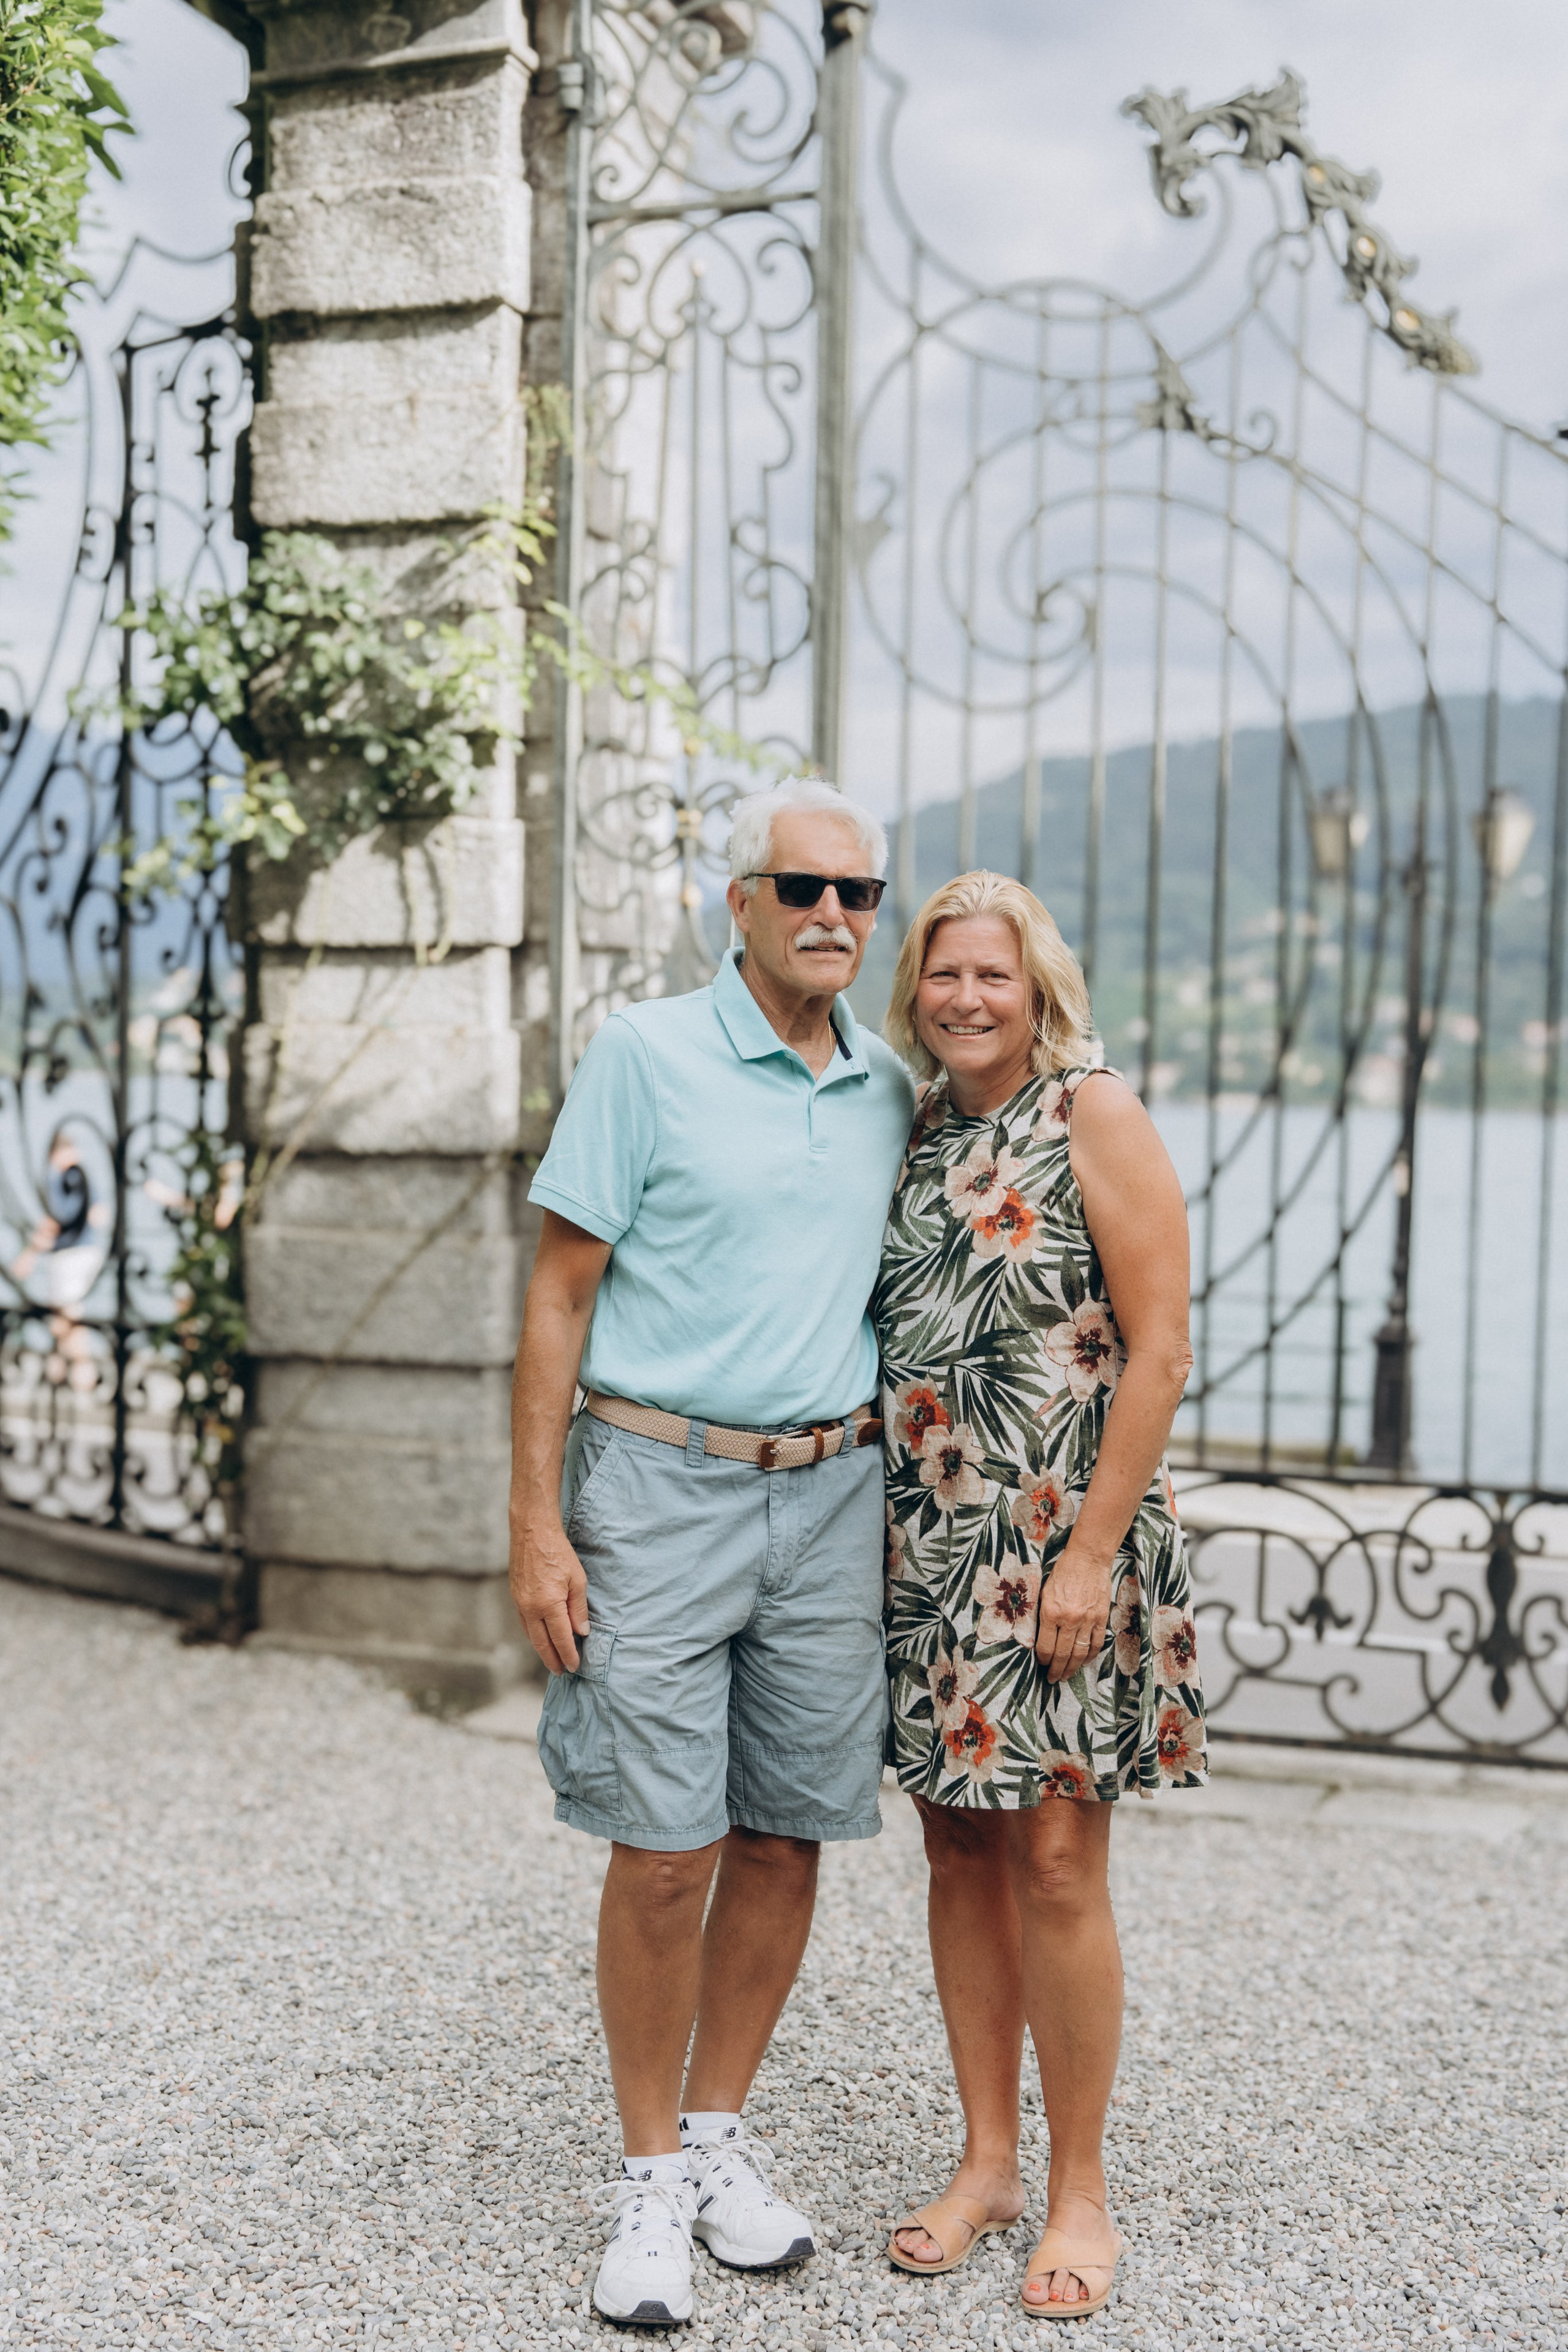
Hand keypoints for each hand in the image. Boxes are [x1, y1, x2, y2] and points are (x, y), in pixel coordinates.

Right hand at [509, 1514, 589, 1675]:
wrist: (531, 1531)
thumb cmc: (558, 1552)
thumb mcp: (578, 1579)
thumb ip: (578, 1608)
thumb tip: (581, 1632)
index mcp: (548, 1604)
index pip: (560, 1638)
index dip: (568, 1654)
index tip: (574, 1666)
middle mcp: (530, 1608)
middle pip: (542, 1643)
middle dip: (552, 1660)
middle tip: (561, 1672)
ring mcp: (520, 1603)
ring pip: (530, 1635)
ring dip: (541, 1650)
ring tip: (551, 1660)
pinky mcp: (515, 1596)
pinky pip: (524, 1623)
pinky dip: (533, 1634)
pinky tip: (540, 1638)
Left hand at [1034, 1543, 1112, 1683]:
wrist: (1088, 1559)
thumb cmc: (1063, 1572)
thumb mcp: (1044, 1592)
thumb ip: (1043, 1615)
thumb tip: (1040, 1636)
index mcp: (1051, 1612)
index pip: (1045, 1646)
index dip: (1043, 1660)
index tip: (1041, 1666)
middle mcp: (1069, 1619)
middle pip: (1062, 1654)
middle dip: (1056, 1670)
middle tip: (1052, 1679)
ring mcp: (1087, 1620)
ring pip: (1079, 1653)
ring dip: (1072, 1668)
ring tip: (1066, 1676)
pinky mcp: (1101, 1618)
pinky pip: (1095, 1643)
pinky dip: (1089, 1655)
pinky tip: (1083, 1661)